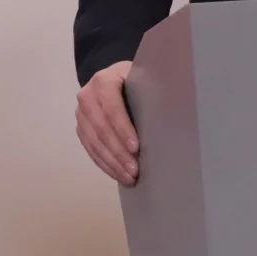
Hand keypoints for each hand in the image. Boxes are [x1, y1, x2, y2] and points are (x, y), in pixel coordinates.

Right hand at [76, 59, 139, 185]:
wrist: (115, 79)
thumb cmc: (136, 81)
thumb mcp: (143, 78)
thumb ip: (151, 90)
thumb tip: (175, 112)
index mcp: (104, 81)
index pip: (111, 108)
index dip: (123, 129)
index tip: (136, 148)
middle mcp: (87, 97)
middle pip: (101, 129)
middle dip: (119, 152)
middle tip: (135, 170)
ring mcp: (81, 114)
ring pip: (94, 142)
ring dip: (112, 163)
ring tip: (129, 177)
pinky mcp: (81, 128)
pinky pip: (90, 150)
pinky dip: (105, 164)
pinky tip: (118, 175)